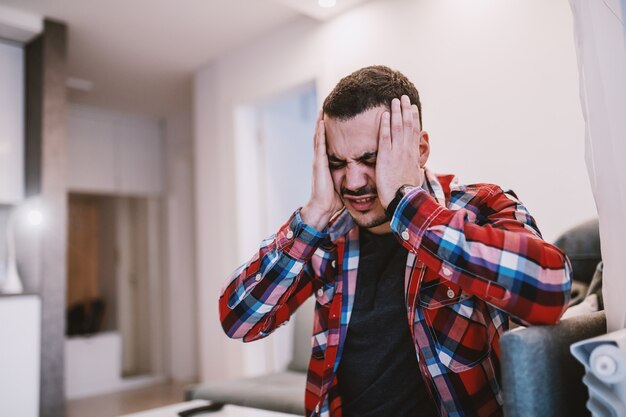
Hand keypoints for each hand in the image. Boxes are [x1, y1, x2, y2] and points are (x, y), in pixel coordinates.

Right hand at [301, 111, 342, 230]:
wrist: (323, 208)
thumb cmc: (333, 200)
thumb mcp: (344, 184)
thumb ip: (350, 177)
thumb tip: (363, 176)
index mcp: (328, 163)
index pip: (329, 143)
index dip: (331, 130)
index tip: (336, 118)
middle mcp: (321, 160)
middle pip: (322, 136)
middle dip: (323, 122)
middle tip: (326, 107)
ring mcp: (318, 161)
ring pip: (319, 138)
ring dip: (320, 123)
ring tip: (322, 110)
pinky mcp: (318, 164)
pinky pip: (319, 146)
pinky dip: (319, 134)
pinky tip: (321, 124)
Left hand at [376, 95, 424, 207]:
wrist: (403, 200)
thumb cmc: (408, 193)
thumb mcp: (415, 178)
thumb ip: (416, 170)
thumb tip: (420, 170)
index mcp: (414, 155)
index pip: (414, 132)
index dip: (413, 118)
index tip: (412, 108)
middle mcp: (407, 150)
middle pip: (407, 125)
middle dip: (405, 110)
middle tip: (404, 97)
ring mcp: (397, 152)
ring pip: (398, 127)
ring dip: (396, 112)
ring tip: (394, 100)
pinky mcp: (386, 156)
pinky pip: (385, 137)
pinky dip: (385, 125)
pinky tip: (384, 115)